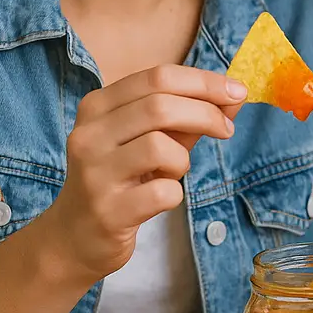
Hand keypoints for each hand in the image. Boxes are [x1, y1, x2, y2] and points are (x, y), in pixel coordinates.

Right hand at [39, 64, 246, 284]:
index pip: (158, 77)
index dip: (204, 82)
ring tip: (175, 171)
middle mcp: (89, 134)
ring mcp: (94, 174)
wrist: (75, 236)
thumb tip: (236, 96)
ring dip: (183, 158)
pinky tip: (161, 197)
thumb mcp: (152, 138)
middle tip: (227, 129)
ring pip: (160, 146)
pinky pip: (162, 191)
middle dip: (206, 113)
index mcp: (98, 106)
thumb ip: (189, 116)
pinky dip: (175, 192)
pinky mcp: (108, 211)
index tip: (237, 91)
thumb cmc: (123, 177)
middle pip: (160, 106)